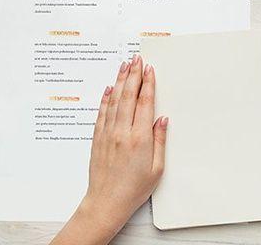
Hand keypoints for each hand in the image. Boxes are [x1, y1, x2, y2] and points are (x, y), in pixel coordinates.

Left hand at [51, 55, 167, 244]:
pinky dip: (106, 98)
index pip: (144, 102)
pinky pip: (102, 113)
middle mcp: (122, 132)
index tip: (149, 69)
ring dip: (120, 81)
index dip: (147, 83)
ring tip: (124, 66)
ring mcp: (108, 134)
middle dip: (133, 75)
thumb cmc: (133, 188)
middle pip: (128, 96)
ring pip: (114, 101)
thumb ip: (160, 140)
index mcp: (140, 138)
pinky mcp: (98, 139)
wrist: (106, 202)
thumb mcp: (157, 167)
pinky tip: (109, 89)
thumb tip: (162, 119)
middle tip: (136, 59)